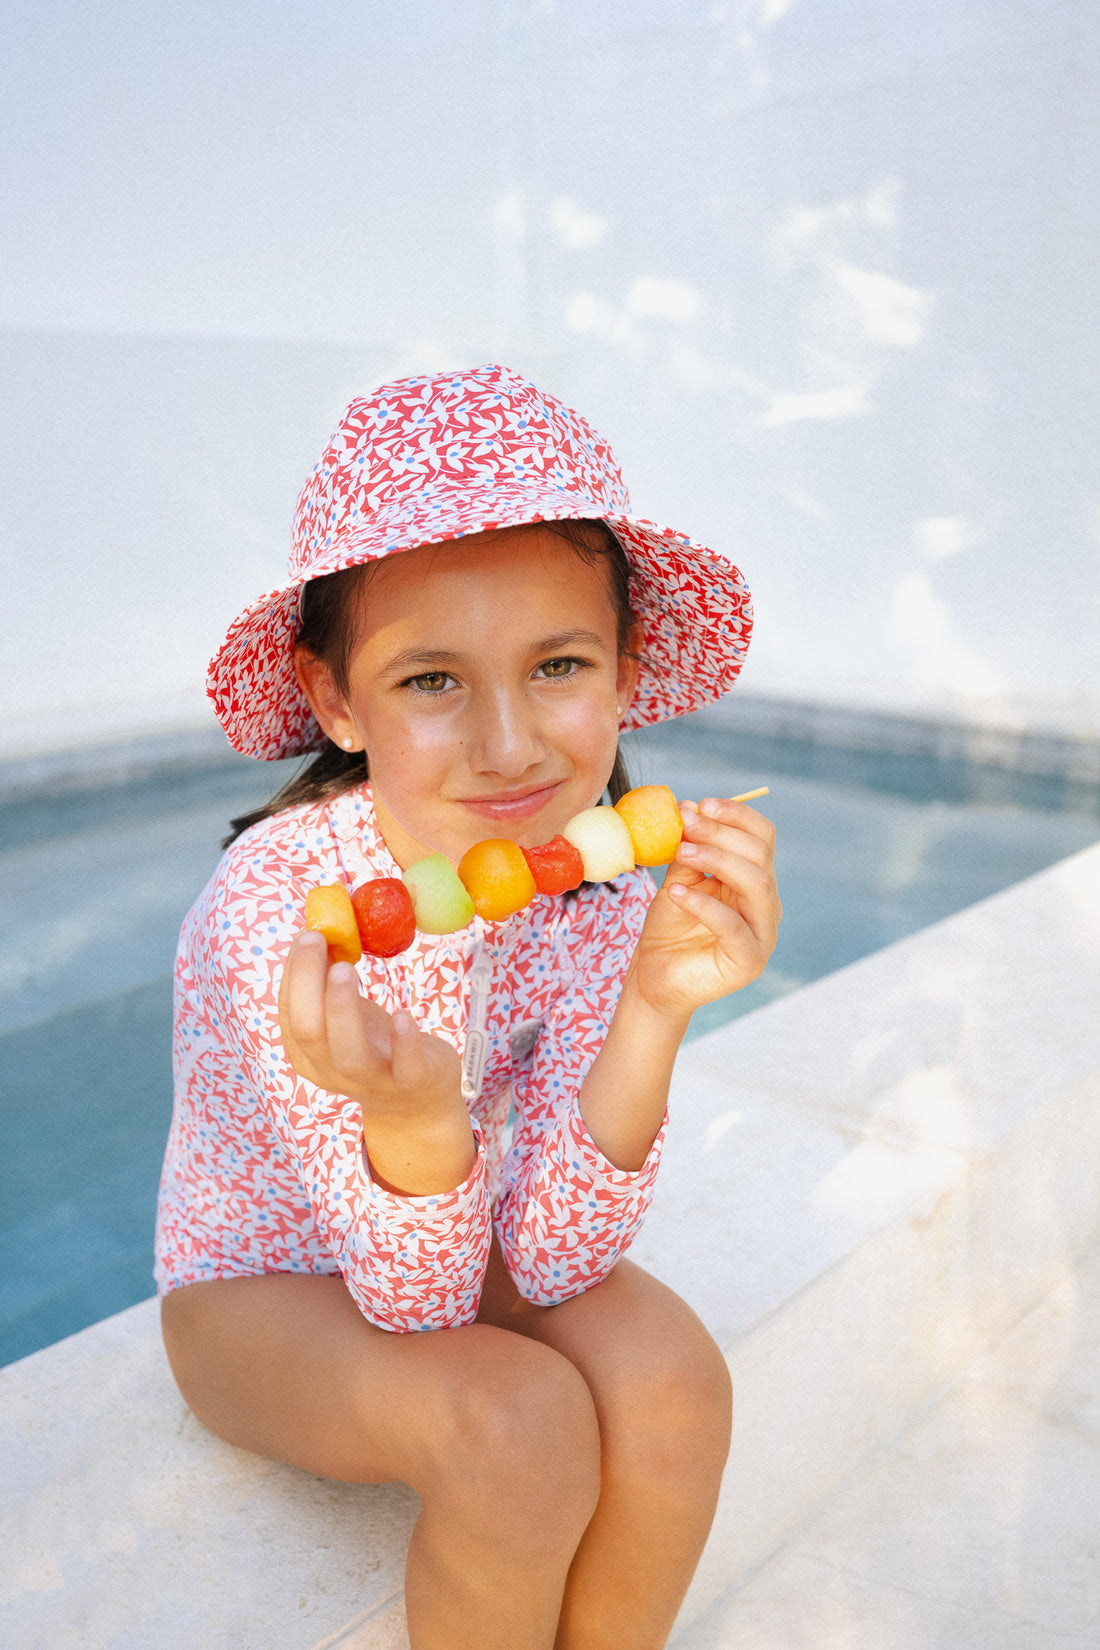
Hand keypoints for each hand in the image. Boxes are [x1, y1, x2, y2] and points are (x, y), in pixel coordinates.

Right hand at [278, 929, 473, 1192]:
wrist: (415, 1101)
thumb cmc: (374, 1043)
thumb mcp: (346, 1013)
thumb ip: (329, 978)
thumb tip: (320, 922)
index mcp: (308, 1051)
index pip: (290, 1011)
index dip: (294, 972)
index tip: (309, 932)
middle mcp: (331, 1069)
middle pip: (308, 1032)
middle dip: (307, 983)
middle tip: (318, 939)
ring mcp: (372, 1080)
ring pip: (348, 1055)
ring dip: (342, 1009)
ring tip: (346, 968)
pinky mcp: (411, 1082)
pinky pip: (405, 1068)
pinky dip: (402, 1041)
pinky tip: (401, 1013)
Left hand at [628, 797, 781, 1021]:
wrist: (654, 976)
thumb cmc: (668, 928)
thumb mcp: (677, 879)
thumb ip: (688, 851)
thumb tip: (689, 807)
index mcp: (753, 879)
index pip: (761, 837)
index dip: (736, 815)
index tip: (700, 804)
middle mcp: (765, 903)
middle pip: (759, 855)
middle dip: (721, 833)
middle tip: (686, 823)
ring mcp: (762, 932)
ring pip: (756, 884)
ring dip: (718, 860)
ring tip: (682, 852)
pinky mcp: (749, 959)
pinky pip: (733, 925)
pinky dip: (703, 904)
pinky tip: (675, 892)